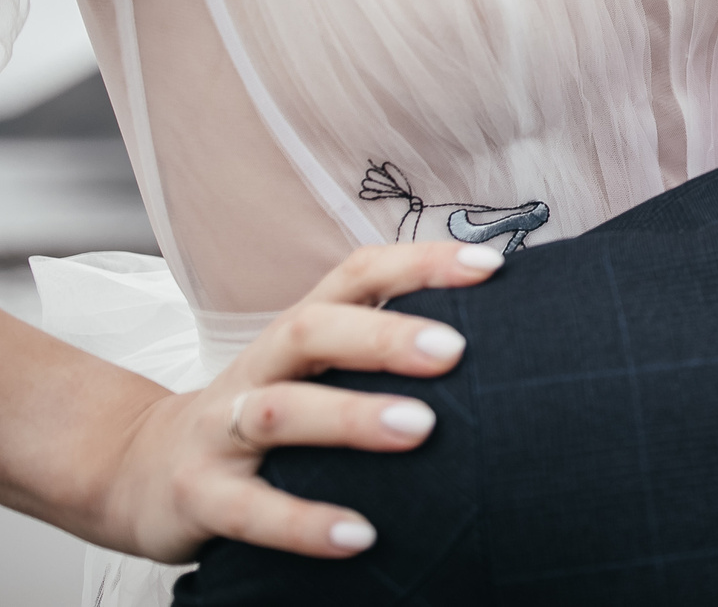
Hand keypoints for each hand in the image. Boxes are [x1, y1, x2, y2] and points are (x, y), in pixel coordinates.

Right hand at [99, 242, 501, 562]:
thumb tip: (496, 341)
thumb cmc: (262, 414)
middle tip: (455, 351)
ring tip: (422, 429)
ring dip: (350, 417)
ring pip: (280, 411)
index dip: (419, 263)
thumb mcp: (313, 372)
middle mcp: (259, 368)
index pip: (356, 276)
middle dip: (384, 336)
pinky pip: (250, 508)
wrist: (140, 470)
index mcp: (296, 333)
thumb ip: (378, 353)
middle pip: (312, 330)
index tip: (491, 266)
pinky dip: (303, 522)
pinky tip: (359, 535)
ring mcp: (222, 431)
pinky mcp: (200, 496)